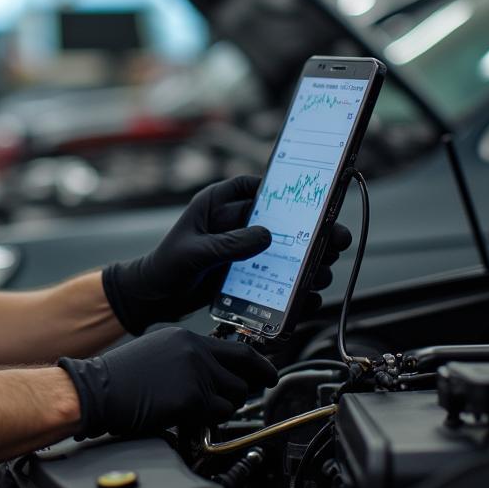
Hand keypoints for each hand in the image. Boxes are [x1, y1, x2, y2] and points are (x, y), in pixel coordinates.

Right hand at [58, 328, 277, 438]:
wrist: (96, 390)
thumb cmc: (120, 377)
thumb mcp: (158, 352)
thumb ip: (189, 358)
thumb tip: (216, 375)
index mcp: (187, 338)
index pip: (238, 350)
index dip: (260, 366)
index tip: (269, 376)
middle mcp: (196, 351)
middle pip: (242, 376)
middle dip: (240, 393)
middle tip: (227, 402)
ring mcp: (195, 374)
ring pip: (233, 399)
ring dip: (220, 409)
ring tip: (194, 410)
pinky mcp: (191, 398)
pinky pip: (216, 416)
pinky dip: (205, 422)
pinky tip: (183, 417)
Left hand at [102, 175, 352, 334]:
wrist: (152, 300)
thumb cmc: (164, 268)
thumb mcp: (193, 254)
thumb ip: (227, 245)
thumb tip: (267, 236)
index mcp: (217, 205)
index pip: (252, 187)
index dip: (281, 187)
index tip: (313, 196)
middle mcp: (234, 224)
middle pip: (281, 221)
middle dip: (311, 231)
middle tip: (337, 241)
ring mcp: (243, 251)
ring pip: (285, 251)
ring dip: (308, 262)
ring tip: (324, 274)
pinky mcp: (247, 275)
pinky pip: (276, 278)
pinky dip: (293, 288)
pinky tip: (308, 297)